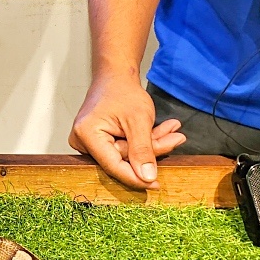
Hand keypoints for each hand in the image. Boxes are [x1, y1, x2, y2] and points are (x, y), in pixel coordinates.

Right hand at [68, 73, 185, 189]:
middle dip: (151, 150)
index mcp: (87, 135)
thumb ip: (142, 150)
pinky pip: (124, 148)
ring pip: (126, 154)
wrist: (115, 76)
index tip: (156, 183)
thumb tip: (146, 177)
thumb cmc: (123, 91)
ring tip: (172, 130)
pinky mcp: (99, 141)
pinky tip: (162, 131)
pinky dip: (143, 141)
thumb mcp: (138, 120)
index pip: (113, 166)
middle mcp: (82, 141)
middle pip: (121, 159)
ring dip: (151, 144)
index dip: (136, 177)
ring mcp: (89, 142)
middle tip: (176, 138)